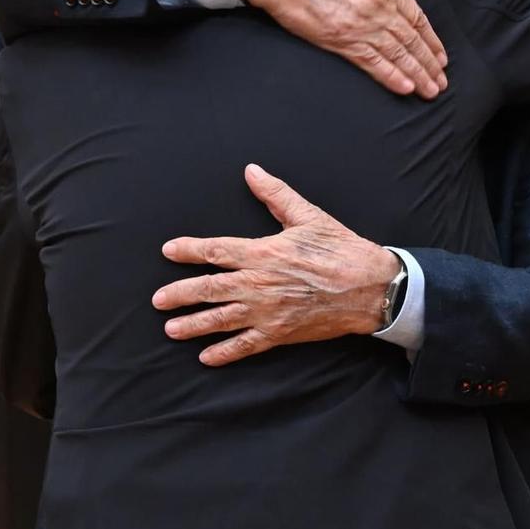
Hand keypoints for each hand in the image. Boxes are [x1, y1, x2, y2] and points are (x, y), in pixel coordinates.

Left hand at [152, 164, 401, 365]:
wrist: (371, 287)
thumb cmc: (342, 250)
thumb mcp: (309, 216)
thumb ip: (276, 195)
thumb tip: (252, 171)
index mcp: (264, 252)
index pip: (216, 251)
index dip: (189, 250)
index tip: (168, 251)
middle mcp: (259, 284)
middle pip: (210, 289)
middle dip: (181, 294)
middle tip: (158, 300)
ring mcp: (268, 311)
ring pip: (221, 319)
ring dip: (194, 325)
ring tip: (171, 330)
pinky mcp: (280, 332)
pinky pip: (246, 345)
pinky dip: (225, 352)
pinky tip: (207, 357)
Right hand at [242, 0, 445, 96]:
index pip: (417, 17)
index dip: (431, 39)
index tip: (441, 56)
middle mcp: (377, 7)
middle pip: (411, 40)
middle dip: (428, 63)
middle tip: (441, 82)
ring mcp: (360, 25)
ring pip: (396, 54)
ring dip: (416, 75)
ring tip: (430, 91)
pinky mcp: (339, 40)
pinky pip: (371, 62)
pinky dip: (390, 76)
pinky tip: (405, 88)